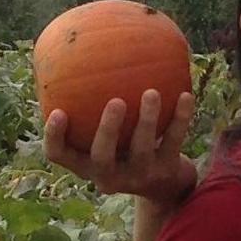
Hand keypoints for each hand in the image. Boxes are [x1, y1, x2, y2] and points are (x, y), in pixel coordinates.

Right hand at [44, 88, 198, 204]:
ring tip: (152, 92)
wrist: (164, 185)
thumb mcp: (106, 136)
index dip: (55, 137)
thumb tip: (79, 56)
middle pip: (102, 157)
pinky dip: (180, 118)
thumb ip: (89, 109)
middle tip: (116, 101)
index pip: (59, 156)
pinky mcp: (166, 173)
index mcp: (86, 165)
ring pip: (141, 149)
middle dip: (108, 130)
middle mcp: (109, 176)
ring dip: (147, 120)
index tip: (58, 111)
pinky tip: (186, 96)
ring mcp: (139, 176)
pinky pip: (173, 141)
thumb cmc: (125, 149)